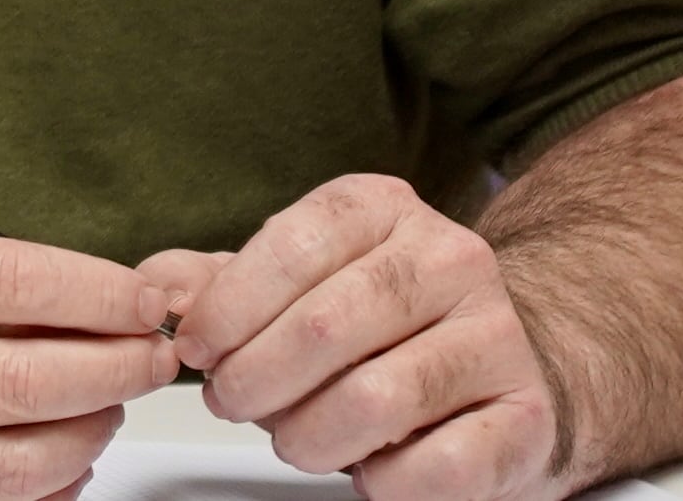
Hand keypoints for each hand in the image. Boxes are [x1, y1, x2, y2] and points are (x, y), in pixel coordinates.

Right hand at [0, 222, 186, 500]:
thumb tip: (80, 302)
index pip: (0, 281)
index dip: (91, 291)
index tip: (141, 297)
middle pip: (21, 379)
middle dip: (110, 367)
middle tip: (151, 356)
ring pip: (12, 460)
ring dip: (85, 433)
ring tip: (107, 404)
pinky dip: (40, 485)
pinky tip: (60, 455)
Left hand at [157, 176, 565, 500]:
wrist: (500, 368)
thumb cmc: (377, 326)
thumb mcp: (294, 283)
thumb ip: (218, 281)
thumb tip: (155, 289)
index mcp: (383, 208)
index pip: (292, 244)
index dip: (227, 307)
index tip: (195, 350)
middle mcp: (450, 260)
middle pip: (323, 326)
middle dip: (255, 381)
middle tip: (232, 402)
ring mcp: (498, 338)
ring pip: (374, 400)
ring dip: (308, 437)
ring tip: (293, 438)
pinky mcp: (527, 418)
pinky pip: (438, 465)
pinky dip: (383, 481)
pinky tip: (368, 468)